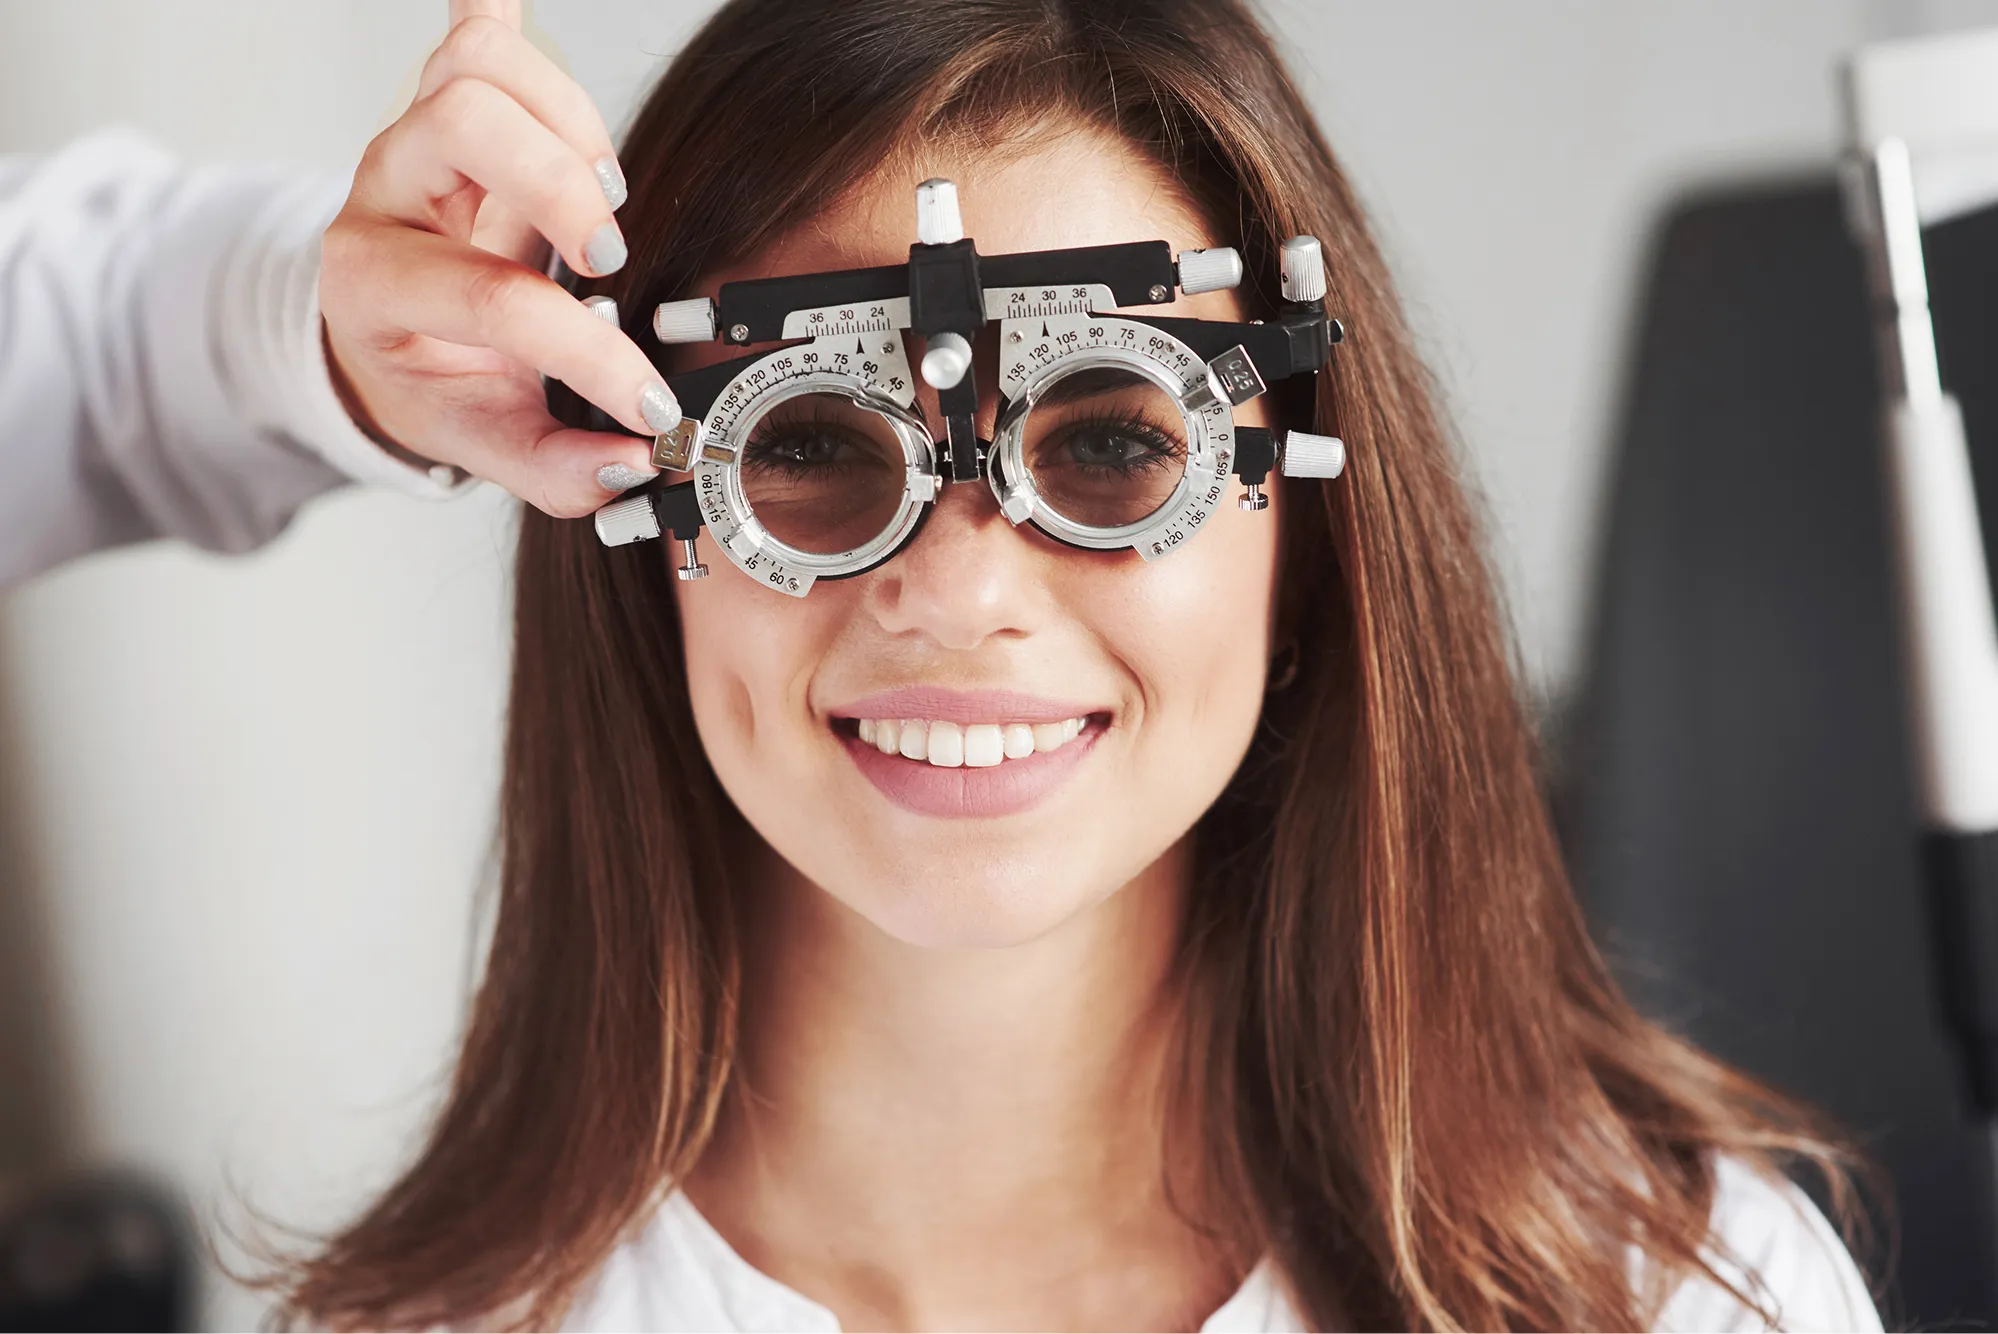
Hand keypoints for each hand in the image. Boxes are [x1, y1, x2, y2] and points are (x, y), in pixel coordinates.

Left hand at [320, 0, 672, 517]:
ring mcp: (415, 137)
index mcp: (379, 288)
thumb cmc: (430, 378)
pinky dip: (508, 12)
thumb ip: (555, 467)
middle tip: (607, 256)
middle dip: (558, 183)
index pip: (495, 299)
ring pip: (475, 63)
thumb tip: (636, 460)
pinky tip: (527, 15)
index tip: (648, 400)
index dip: (590, 354)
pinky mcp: (445, 101)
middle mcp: (386, 194)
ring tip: (604, 189)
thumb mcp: (479, 441)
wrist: (376, 334)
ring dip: (564, 116)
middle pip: (460, 121)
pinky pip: (474, 26)